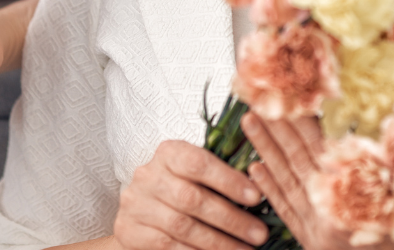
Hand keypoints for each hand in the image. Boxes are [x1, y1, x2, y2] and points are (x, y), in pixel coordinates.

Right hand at [114, 139, 267, 249]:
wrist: (142, 212)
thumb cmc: (181, 188)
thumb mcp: (198, 174)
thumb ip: (224, 175)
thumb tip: (264, 184)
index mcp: (169, 153)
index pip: (198, 163)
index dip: (228, 180)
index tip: (256, 197)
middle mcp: (148, 176)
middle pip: (192, 199)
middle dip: (230, 219)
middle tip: (259, 234)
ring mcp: (136, 205)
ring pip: (182, 227)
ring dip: (218, 243)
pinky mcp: (129, 231)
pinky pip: (167, 246)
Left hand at [243, 115, 393, 249]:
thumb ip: (382, 173)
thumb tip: (370, 135)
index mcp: (349, 198)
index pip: (321, 150)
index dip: (303, 122)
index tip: (289, 96)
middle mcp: (327, 210)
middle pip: (297, 161)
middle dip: (276, 129)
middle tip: (257, 101)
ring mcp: (314, 226)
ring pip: (286, 180)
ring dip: (265, 150)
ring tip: (249, 124)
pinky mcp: (308, 239)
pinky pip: (285, 209)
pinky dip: (269, 188)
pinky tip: (254, 170)